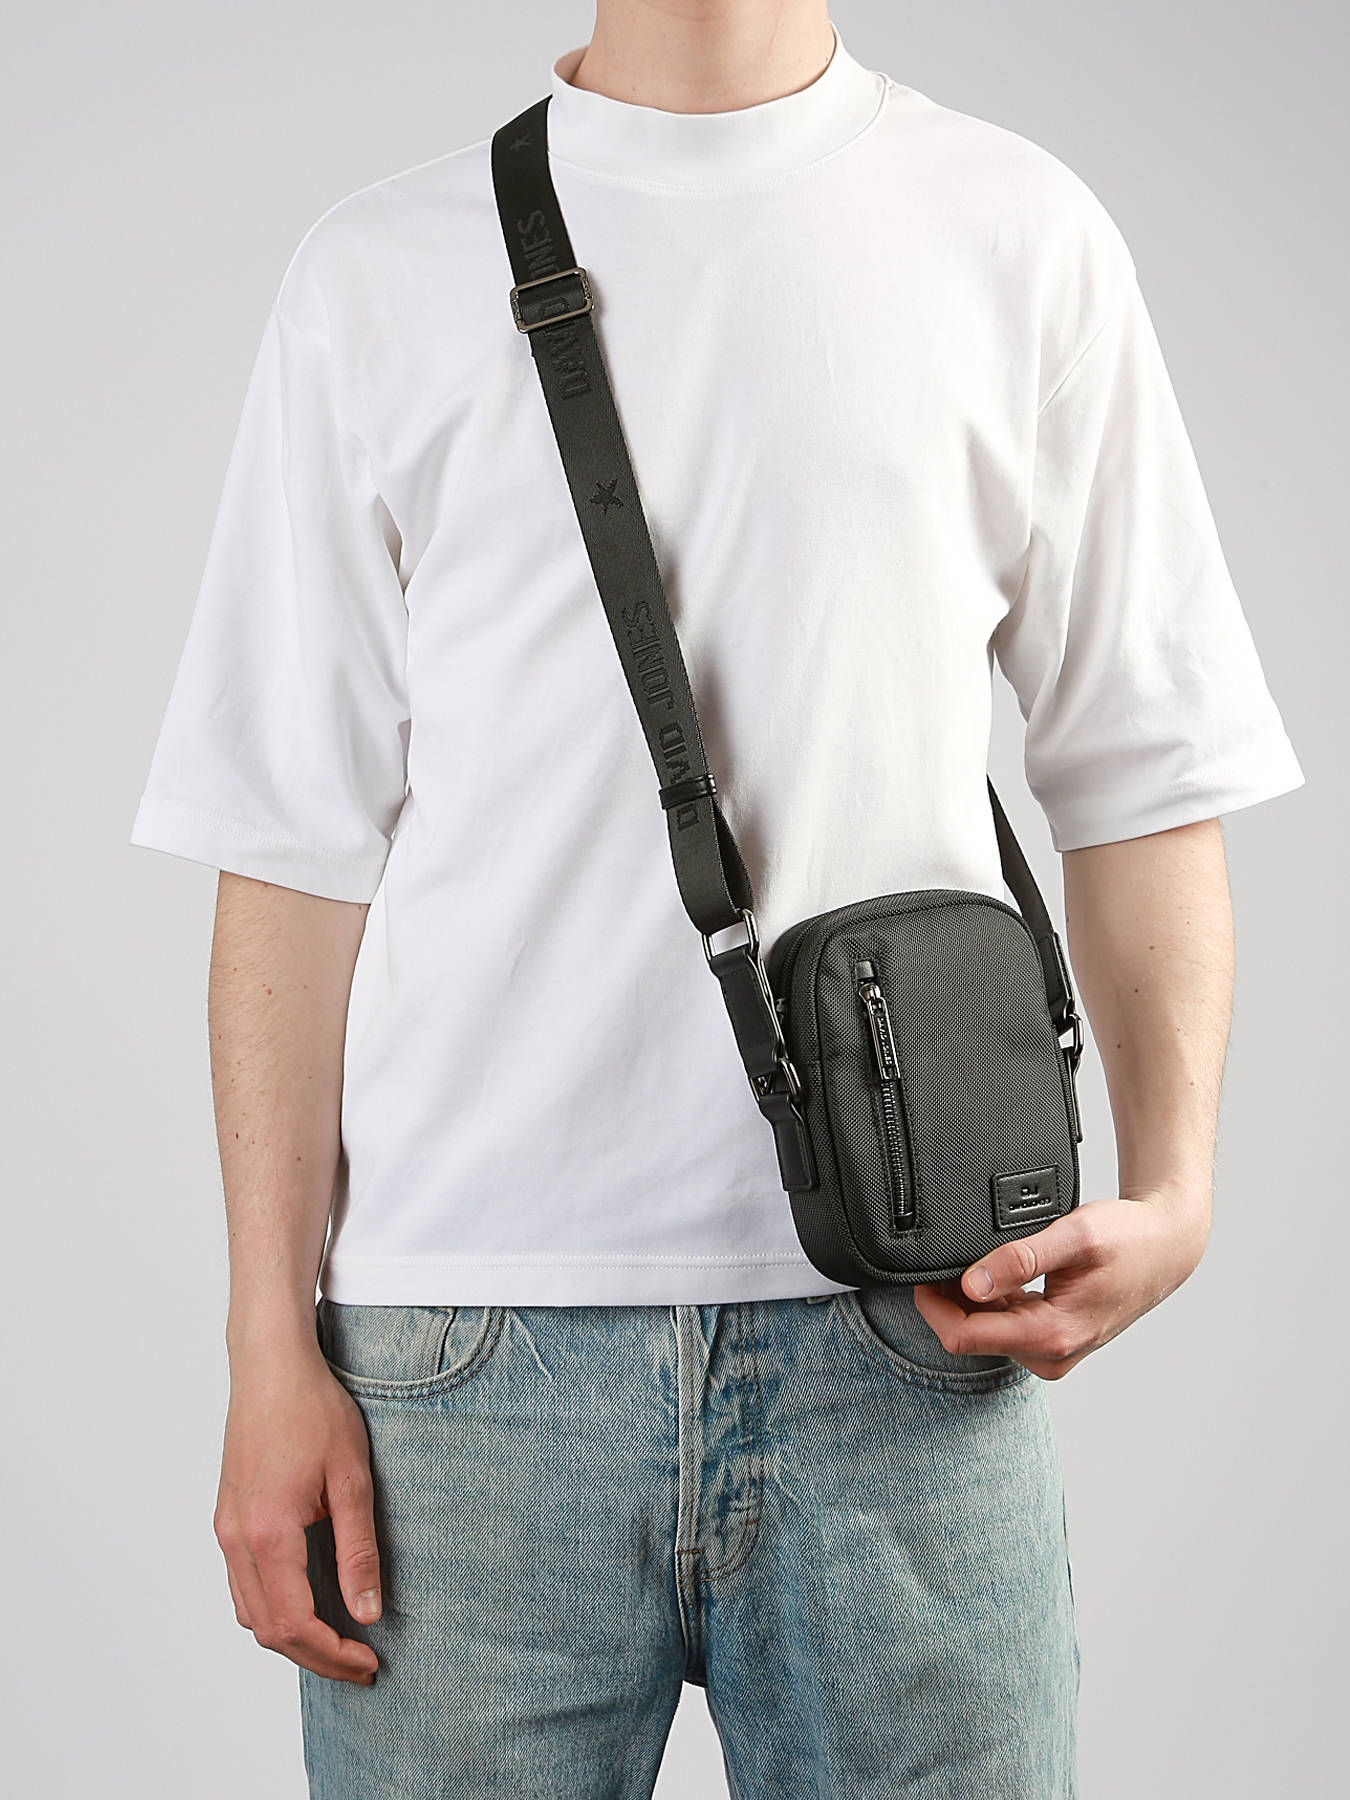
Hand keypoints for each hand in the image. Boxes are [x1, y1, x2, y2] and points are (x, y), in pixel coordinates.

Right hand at [214, 1334, 381, 1683]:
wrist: (271, 1366)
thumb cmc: (314, 1410)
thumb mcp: (352, 1479)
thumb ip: (359, 1551)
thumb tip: (368, 1612)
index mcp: (268, 1533)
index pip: (295, 1624)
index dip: (333, 1654)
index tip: (370, 1661)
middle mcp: (237, 1539)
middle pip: (268, 1629)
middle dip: (315, 1656)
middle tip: (361, 1664)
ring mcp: (226, 1529)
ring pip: (250, 1611)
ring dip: (291, 1636)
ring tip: (340, 1639)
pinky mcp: (228, 1517)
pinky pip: (243, 1584)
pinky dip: (273, 1608)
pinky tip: (309, 1601)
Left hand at [913, 1187, 1210, 1379]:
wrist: (1166, 1248)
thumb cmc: (1128, 1238)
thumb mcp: (1073, 1236)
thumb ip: (1020, 1260)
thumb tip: (972, 1283)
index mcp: (1052, 1335)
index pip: (964, 1337)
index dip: (933, 1306)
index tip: (921, 1274)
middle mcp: (1050, 1354)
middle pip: (969, 1337)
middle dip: (947, 1301)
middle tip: (943, 1257)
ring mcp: (1052, 1351)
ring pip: (986, 1331)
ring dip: (971, 1299)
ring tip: (977, 1258)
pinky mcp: (1053, 1340)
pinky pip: (1005, 1326)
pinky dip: (992, 1300)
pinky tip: (999, 1271)